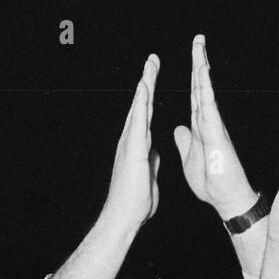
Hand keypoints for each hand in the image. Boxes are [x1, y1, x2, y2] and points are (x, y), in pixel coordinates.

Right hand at [99, 54, 160, 235]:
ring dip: (145, 85)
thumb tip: (153, 154)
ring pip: (139, 108)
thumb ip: (150, 162)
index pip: (146, 116)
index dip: (150, 98)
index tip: (153, 80)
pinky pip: (138, 121)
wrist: (124, 217)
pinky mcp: (133, 149)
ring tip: (150, 65)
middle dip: (147, 82)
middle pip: (141, 106)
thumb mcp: (148, 177)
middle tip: (152, 61)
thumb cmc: (135, 202)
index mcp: (138, 146)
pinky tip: (144, 87)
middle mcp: (131, 140)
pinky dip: (141, 103)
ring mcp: (130, 143)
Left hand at [173, 35, 257, 219]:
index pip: (194, 96)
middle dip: (198, 63)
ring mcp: (213, 126)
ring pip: (206, 92)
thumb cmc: (211, 182)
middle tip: (198, 40)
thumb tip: (179, 128)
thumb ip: (186, 141)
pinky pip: (209, 108)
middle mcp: (208, 122)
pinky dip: (205, 90)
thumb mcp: (190, 158)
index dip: (191, 77)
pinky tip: (203, 75)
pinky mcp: (216, 134)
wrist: (225, 199)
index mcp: (200, 127)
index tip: (192, 57)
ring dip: (202, 70)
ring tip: (200, 48)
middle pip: (200, 88)